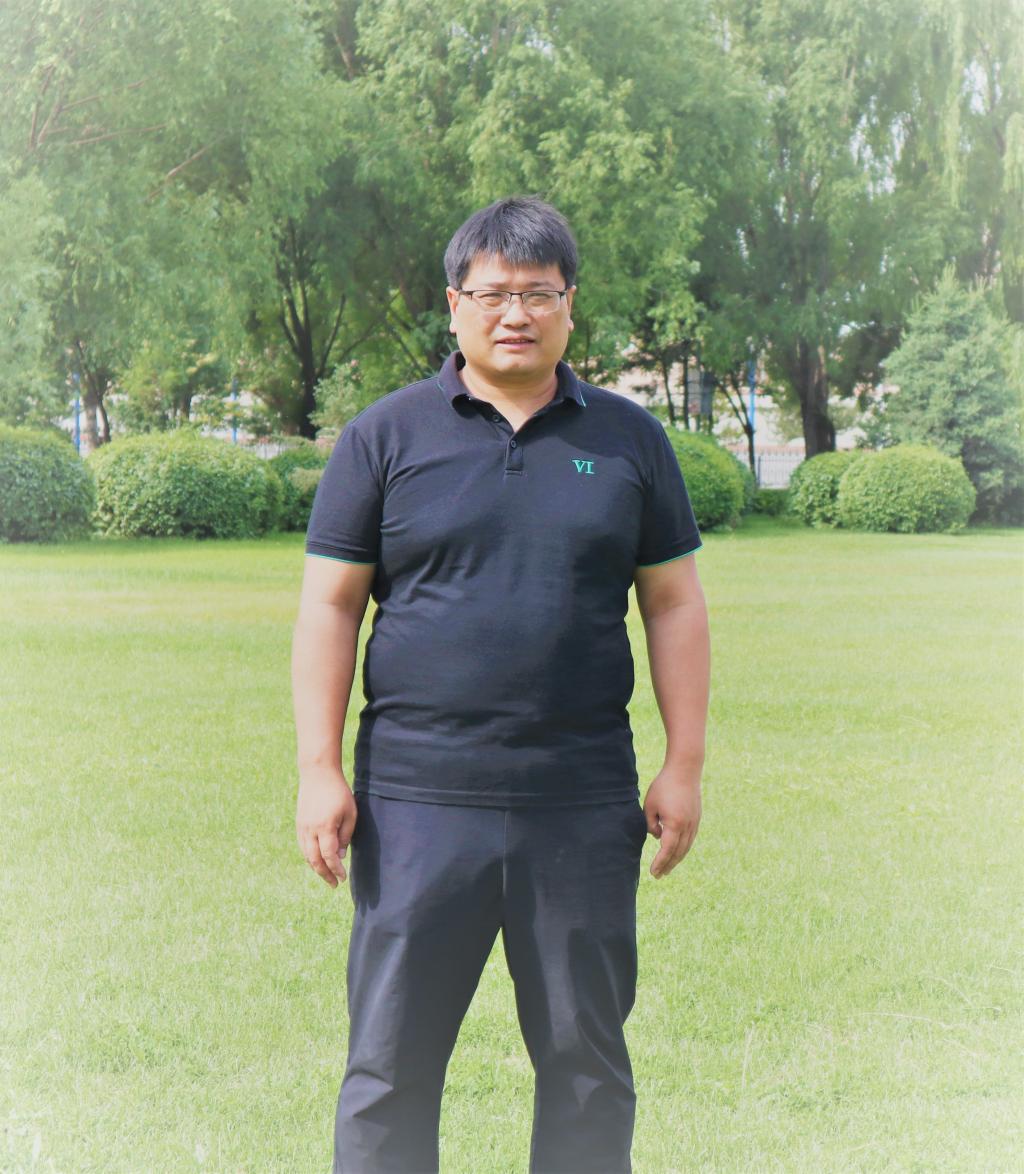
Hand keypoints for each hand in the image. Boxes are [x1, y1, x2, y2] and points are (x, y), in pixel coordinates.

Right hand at [296, 765, 356, 887]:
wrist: (317, 774)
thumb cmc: (339, 792)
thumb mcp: (350, 813)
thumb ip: (345, 836)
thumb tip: (339, 856)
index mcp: (325, 827)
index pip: (329, 856)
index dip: (336, 870)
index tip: (342, 878)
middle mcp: (310, 830)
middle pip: (315, 860)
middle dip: (324, 875)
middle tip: (334, 884)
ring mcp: (302, 827)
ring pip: (306, 855)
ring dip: (316, 868)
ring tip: (326, 875)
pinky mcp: (299, 824)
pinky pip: (302, 846)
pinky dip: (309, 857)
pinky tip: (317, 861)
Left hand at [643, 765, 701, 878]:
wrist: (685, 770)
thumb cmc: (664, 786)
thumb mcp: (650, 805)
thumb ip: (650, 824)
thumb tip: (658, 837)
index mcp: (674, 824)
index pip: (666, 850)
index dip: (660, 863)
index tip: (653, 872)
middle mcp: (687, 827)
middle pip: (677, 853)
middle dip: (668, 866)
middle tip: (659, 876)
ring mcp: (694, 823)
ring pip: (686, 847)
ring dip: (676, 859)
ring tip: (668, 868)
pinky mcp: (697, 818)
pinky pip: (690, 839)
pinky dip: (683, 849)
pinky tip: (677, 852)